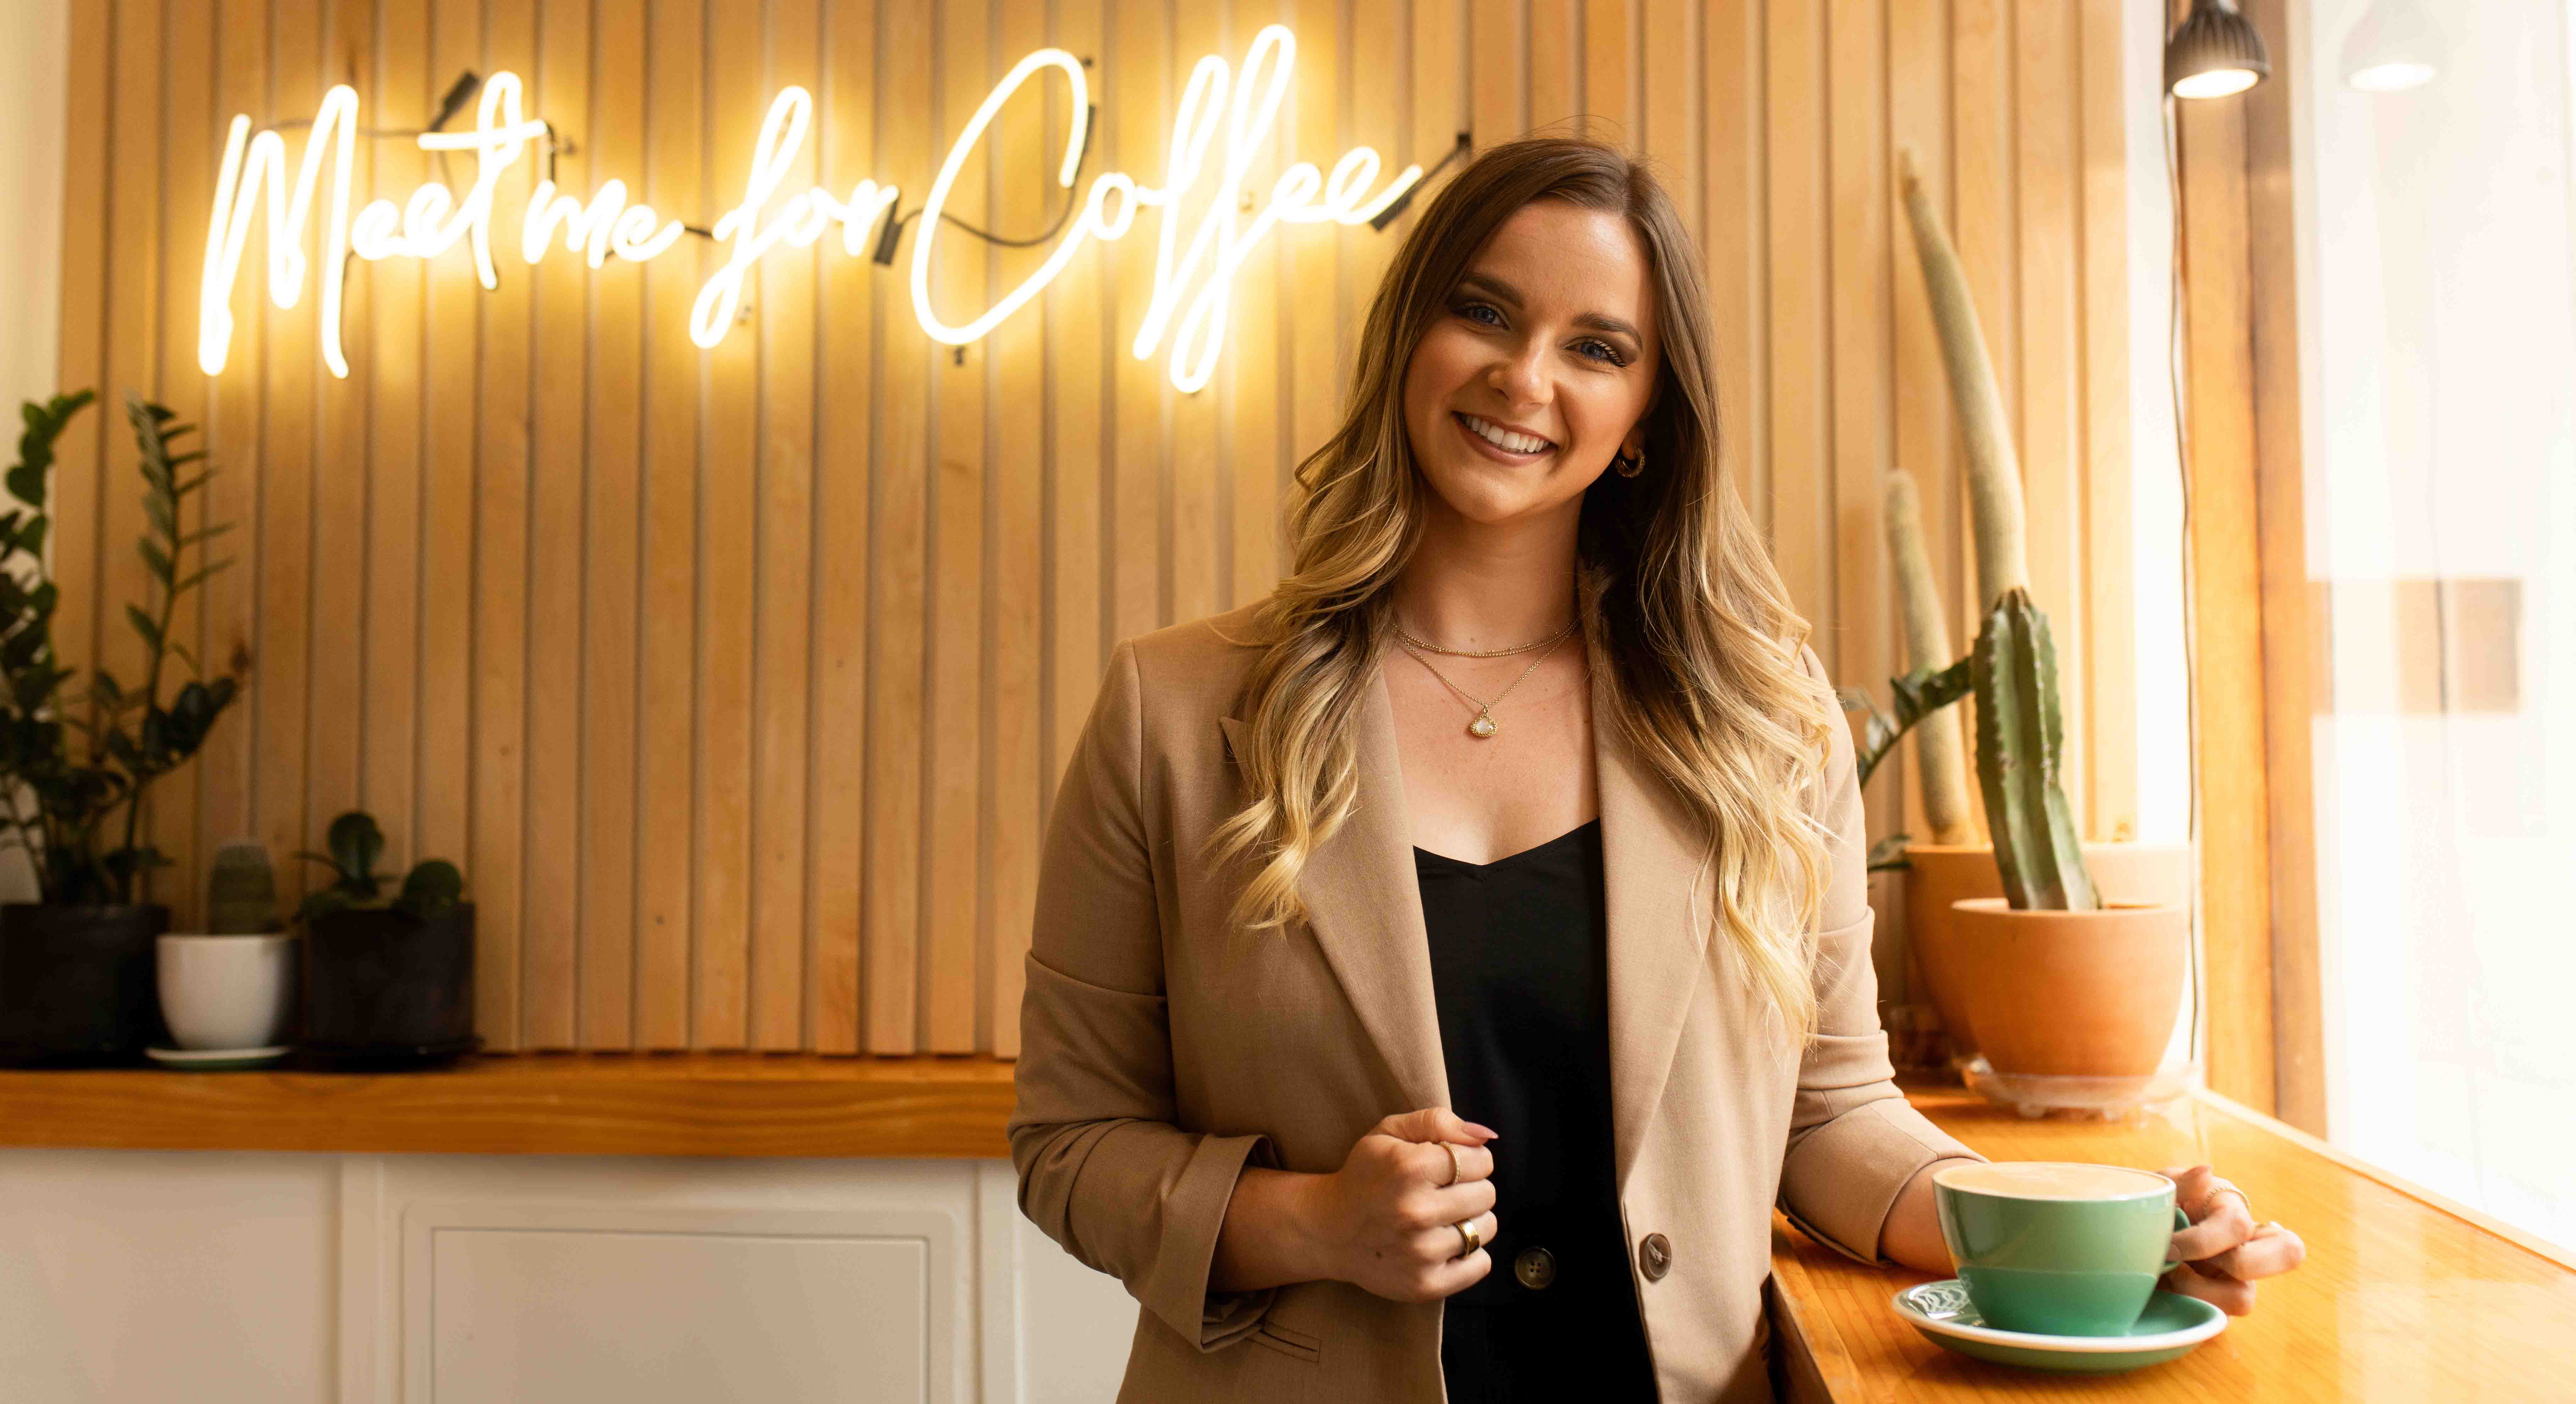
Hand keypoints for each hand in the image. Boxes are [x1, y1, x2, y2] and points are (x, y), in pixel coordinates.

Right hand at [1312, 1107, 1499, 1303]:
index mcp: (1409, 1169)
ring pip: (1485, 1228)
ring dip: (1471, 1219)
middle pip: (1486, 1194)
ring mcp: (1421, 1253)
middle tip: (1442, 1191)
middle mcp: (1416, 1213)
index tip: (1448, 1165)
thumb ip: (1438, 1121)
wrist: (1330, 1230)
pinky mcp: (1425, 1284)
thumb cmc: (1365, 1176)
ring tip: (1441, 1216)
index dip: (1470, 1158)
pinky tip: (1443, 1242)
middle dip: (1470, 1187)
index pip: (1481, 1161)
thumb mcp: (1389, 1132)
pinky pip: (1480, 1265)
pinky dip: (1470, 1253)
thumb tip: (1486, 1136)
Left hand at [2160, 1162, 2305, 1314]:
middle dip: (2238, 1265)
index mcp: (2231, 1210)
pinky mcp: (2226, 1303)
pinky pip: (2220, 1317)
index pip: (2239, 1225)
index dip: (2203, 1241)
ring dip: (2199, 1293)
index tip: (2166, 1246)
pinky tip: (2168, 1294)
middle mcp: (2248, 1244)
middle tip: (2186, 1263)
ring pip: (2245, 1299)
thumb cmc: (2155, 1210)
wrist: (2138, 1237)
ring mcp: (2241, 1277)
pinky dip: (2191, 1308)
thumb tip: (2205, 1172)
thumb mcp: (2158, 1192)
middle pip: (2289, 1253)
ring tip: (2168, 1280)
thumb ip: (2179, 1183)